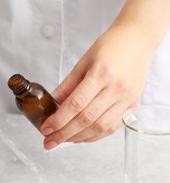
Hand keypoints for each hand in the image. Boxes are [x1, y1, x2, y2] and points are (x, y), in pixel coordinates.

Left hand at [40, 26, 152, 149]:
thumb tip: (51, 103)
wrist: (136, 41)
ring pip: (100, 127)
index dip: (59, 120)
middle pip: (87, 119)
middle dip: (64, 134)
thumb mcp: (83, 62)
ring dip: (78, 138)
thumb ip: (68, 85)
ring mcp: (127, 98)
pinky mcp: (133, 105)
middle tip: (49, 141)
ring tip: (62, 140)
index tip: (45, 128)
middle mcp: (116, 88)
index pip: (76, 104)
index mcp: (101, 74)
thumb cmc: (109, 47)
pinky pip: (112, 127)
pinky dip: (94, 135)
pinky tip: (80, 137)